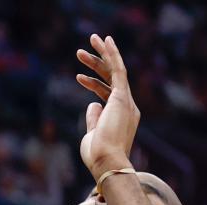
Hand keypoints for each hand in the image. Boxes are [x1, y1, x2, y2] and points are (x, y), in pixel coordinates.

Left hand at [75, 34, 139, 180]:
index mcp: (122, 116)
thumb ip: (93, 119)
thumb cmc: (97, 154)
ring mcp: (127, 101)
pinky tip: (105, 41)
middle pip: (112, 78)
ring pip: (115, 71)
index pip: (108, 93)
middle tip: (82, 52)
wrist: (106, 162)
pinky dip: (112, 54)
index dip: (93, 83)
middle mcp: (128, 107)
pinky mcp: (122, 97)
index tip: (78, 77)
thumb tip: (92, 104)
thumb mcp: (92, 134)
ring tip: (89, 40)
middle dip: (99, 62)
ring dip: (102, 54)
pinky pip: (118, 70)